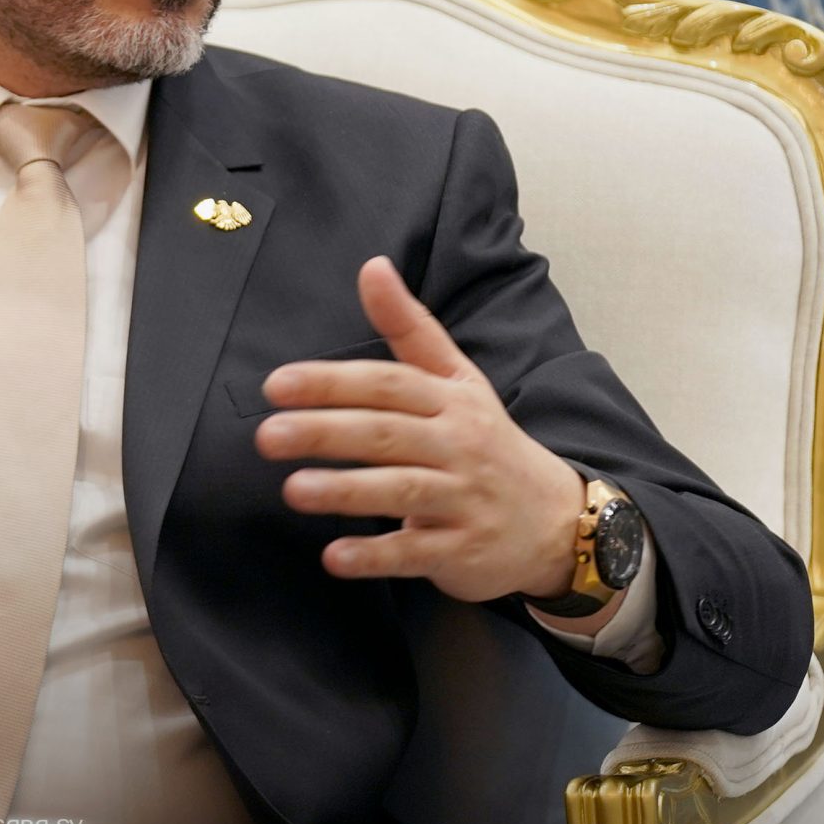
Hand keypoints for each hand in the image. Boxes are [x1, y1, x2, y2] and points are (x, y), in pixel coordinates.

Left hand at [255, 256, 593, 610]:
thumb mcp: (457, 379)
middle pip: (387, 433)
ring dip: (346, 491)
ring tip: (293, 490)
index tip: (275, 385)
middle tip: (267, 436)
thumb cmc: (487, 441)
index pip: (387, 384)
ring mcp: (464, 500)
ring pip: (402, 490)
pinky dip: (376, 556)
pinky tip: (333, 557)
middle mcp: (459, 445)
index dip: (332, 382)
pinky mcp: (463, 551)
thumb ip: (409, 327)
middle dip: (325, 432)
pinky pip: (417, 552)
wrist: (555, 518)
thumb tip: (371, 265)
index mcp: (451, 400)